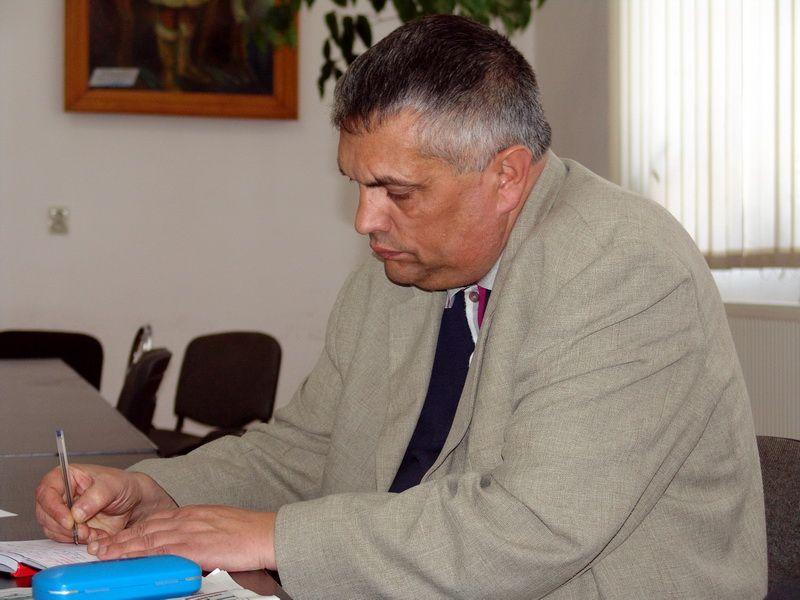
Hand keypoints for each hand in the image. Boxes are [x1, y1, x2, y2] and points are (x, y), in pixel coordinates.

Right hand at [35, 464, 175, 543]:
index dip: (53, 508)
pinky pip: (64, 539)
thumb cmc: (122, 486)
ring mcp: (62, 513)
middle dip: (63, 526)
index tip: (69, 520)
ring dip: (70, 536)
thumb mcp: (113, 486)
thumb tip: (76, 513)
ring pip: (52, 529)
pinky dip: (77, 541)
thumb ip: (95, 497)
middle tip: (83, 530)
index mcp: (65, 477)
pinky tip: (93, 536)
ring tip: (91, 532)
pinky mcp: (68, 528)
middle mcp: (59, 496)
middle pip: (44, 514)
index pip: (46, 492)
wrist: (133, 502)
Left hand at [87, 506, 276, 571]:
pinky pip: (162, 551)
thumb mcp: (219, 525)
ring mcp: (190, 532)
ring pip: (148, 538)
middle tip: (98, 548)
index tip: (116, 537)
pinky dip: (143, 555)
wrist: (267, 533)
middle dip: (120, 539)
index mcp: (193, 513)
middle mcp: (188, 519)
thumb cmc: (248, 532)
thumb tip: (186, 544)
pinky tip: (130, 560)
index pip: (155, 520)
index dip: (132, 530)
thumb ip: (199, 532)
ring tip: (104, 555)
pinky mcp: (195, 547)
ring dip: (123, 548)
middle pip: (146, 528)